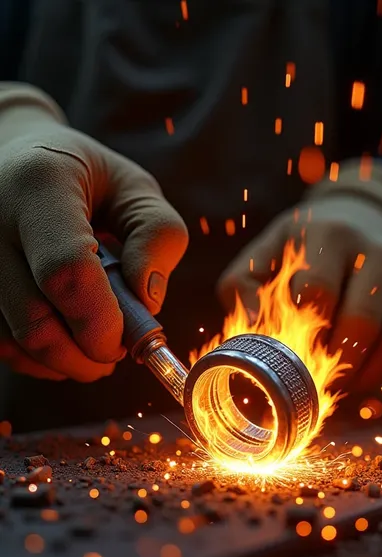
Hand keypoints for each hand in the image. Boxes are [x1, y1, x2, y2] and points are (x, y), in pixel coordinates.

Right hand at [0, 123, 187, 380]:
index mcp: (39, 186)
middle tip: (114, 354)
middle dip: (85, 356)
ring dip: (63, 362)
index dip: (102, 322)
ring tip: (91, 344)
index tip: (127, 339)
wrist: (14, 160)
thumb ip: (158, 237)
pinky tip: (61, 341)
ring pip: (15, 342)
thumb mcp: (134, 190)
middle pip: (35, 322)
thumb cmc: (86, 178)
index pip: (66, 271)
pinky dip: (37, 359)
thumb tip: (148, 303)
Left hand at [217, 199, 381, 390]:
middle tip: (311, 382)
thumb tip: (254, 328)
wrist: (361, 221)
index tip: (285, 355)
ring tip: (335, 385)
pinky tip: (359, 377)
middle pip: (361, 322)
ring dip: (363, 374)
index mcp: (327, 237)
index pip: (317, 292)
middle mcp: (375, 252)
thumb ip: (242, 289)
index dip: (300, 333)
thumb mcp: (263, 255)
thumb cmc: (300, 250)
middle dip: (333, 361)